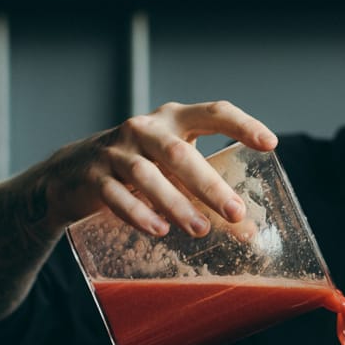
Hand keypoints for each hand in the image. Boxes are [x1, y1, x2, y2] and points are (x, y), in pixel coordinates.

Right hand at [27, 100, 274, 238]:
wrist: (75, 172)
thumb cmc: (140, 169)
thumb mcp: (172, 170)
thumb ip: (205, 192)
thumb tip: (247, 231)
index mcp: (174, 120)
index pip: (213, 112)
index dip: (242, 125)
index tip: (270, 144)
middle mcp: (145, 129)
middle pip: (180, 153)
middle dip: (209, 184)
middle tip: (235, 212)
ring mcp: (117, 151)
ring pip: (148, 175)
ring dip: (176, 203)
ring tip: (200, 228)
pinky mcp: (95, 176)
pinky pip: (117, 194)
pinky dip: (138, 213)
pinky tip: (158, 229)